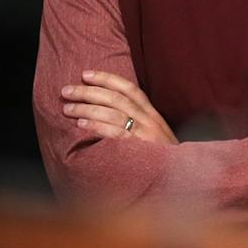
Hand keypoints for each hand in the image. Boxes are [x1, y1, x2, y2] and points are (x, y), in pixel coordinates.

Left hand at [61, 69, 178, 144]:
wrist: (179, 173)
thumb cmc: (162, 155)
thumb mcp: (155, 133)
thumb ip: (138, 122)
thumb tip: (110, 113)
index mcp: (151, 113)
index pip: (129, 89)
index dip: (107, 79)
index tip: (86, 74)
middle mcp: (148, 119)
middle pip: (116, 98)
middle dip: (89, 92)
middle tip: (67, 90)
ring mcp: (144, 132)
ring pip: (113, 113)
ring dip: (87, 108)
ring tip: (68, 107)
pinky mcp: (139, 147)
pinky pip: (115, 133)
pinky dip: (97, 126)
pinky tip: (81, 123)